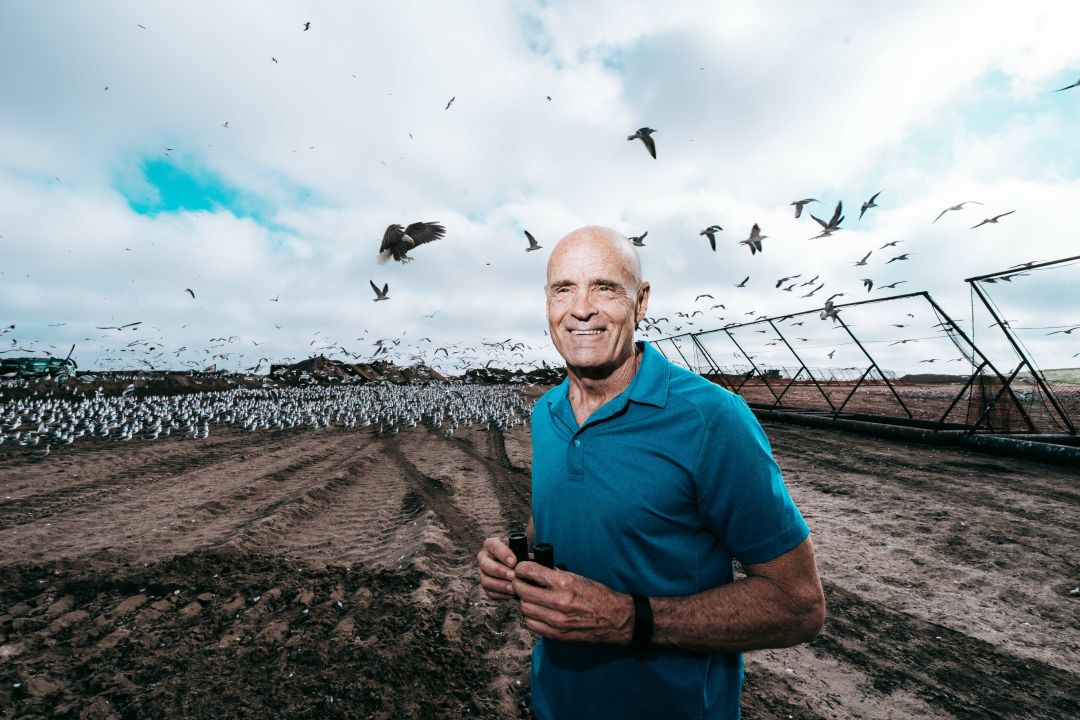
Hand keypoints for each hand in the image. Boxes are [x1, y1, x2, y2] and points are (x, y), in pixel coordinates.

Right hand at [477, 536, 518, 600]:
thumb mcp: (521, 547)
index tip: (514, 562)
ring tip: (514, 588)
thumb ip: (524, 550)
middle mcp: (483, 557)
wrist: (518, 564)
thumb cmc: (520, 553)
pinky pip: (490, 592)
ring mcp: (482, 572)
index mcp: (491, 544)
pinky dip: (501, 595)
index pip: (493, 546)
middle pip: (486, 565)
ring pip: (486, 581)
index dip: (503, 554)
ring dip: (501, 585)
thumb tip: (530, 558)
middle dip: (500, 571)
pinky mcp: (486, 586)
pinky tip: (512, 594)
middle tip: (513, 576)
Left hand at [512, 562, 633, 644]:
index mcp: (564, 583)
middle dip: (518, 584)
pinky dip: (531, 617)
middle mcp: (558, 601)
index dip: (521, 569)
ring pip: (524, 609)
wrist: (615, 619)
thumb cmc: (598, 595)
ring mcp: (556, 620)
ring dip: (525, 602)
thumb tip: (534, 566)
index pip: (530, 572)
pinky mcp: (556, 634)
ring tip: (531, 597)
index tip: (521, 569)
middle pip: (522, 591)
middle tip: (521, 582)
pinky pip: (532, 624)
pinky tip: (538, 612)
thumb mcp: (577, 577)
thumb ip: (554, 574)